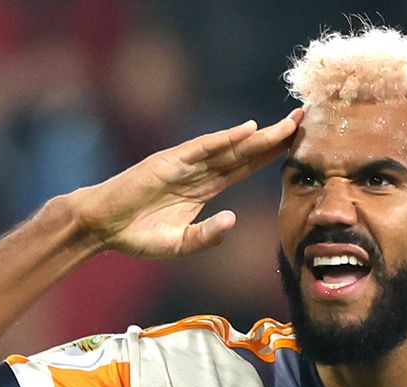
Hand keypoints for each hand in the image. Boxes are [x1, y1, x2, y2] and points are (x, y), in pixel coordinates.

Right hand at [71, 109, 303, 257]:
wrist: (101, 226)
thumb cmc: (136, 234)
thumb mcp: (179, 244)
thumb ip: (207, 235)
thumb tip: (233, 219)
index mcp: (205, 188)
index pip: (246, 167)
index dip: (271, 156)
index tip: (298, 145)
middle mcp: (199, 171)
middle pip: (245, 152)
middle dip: (275, 138)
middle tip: (305, 122)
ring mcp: (184, 164)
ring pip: (230, 147)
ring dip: (259, 136)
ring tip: (288, 124)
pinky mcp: (168, 162)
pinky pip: (201, 148)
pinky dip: (224, 139)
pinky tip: (247, 131)